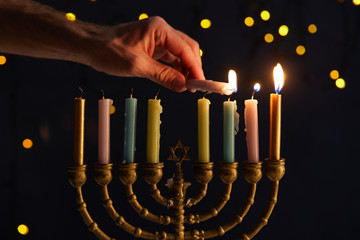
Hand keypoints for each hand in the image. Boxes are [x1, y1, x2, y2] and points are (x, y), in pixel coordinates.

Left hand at [88, 16, 204, 91]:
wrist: (90, 46)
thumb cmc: (108, 51)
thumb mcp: (137, 66)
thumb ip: (163, 76)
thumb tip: (183, 86)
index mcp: (159, 29)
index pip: (185, 49)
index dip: (195, 67)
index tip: (200, 83)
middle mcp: (161, 30)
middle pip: (187, 48)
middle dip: (193, 67)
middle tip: (195, 87)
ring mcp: (157, 38)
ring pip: (180, 53)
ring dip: (186, 69)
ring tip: (187, 86)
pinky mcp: (153, 46)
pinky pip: (170, 57)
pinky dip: (176, 68)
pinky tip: (178, 79)